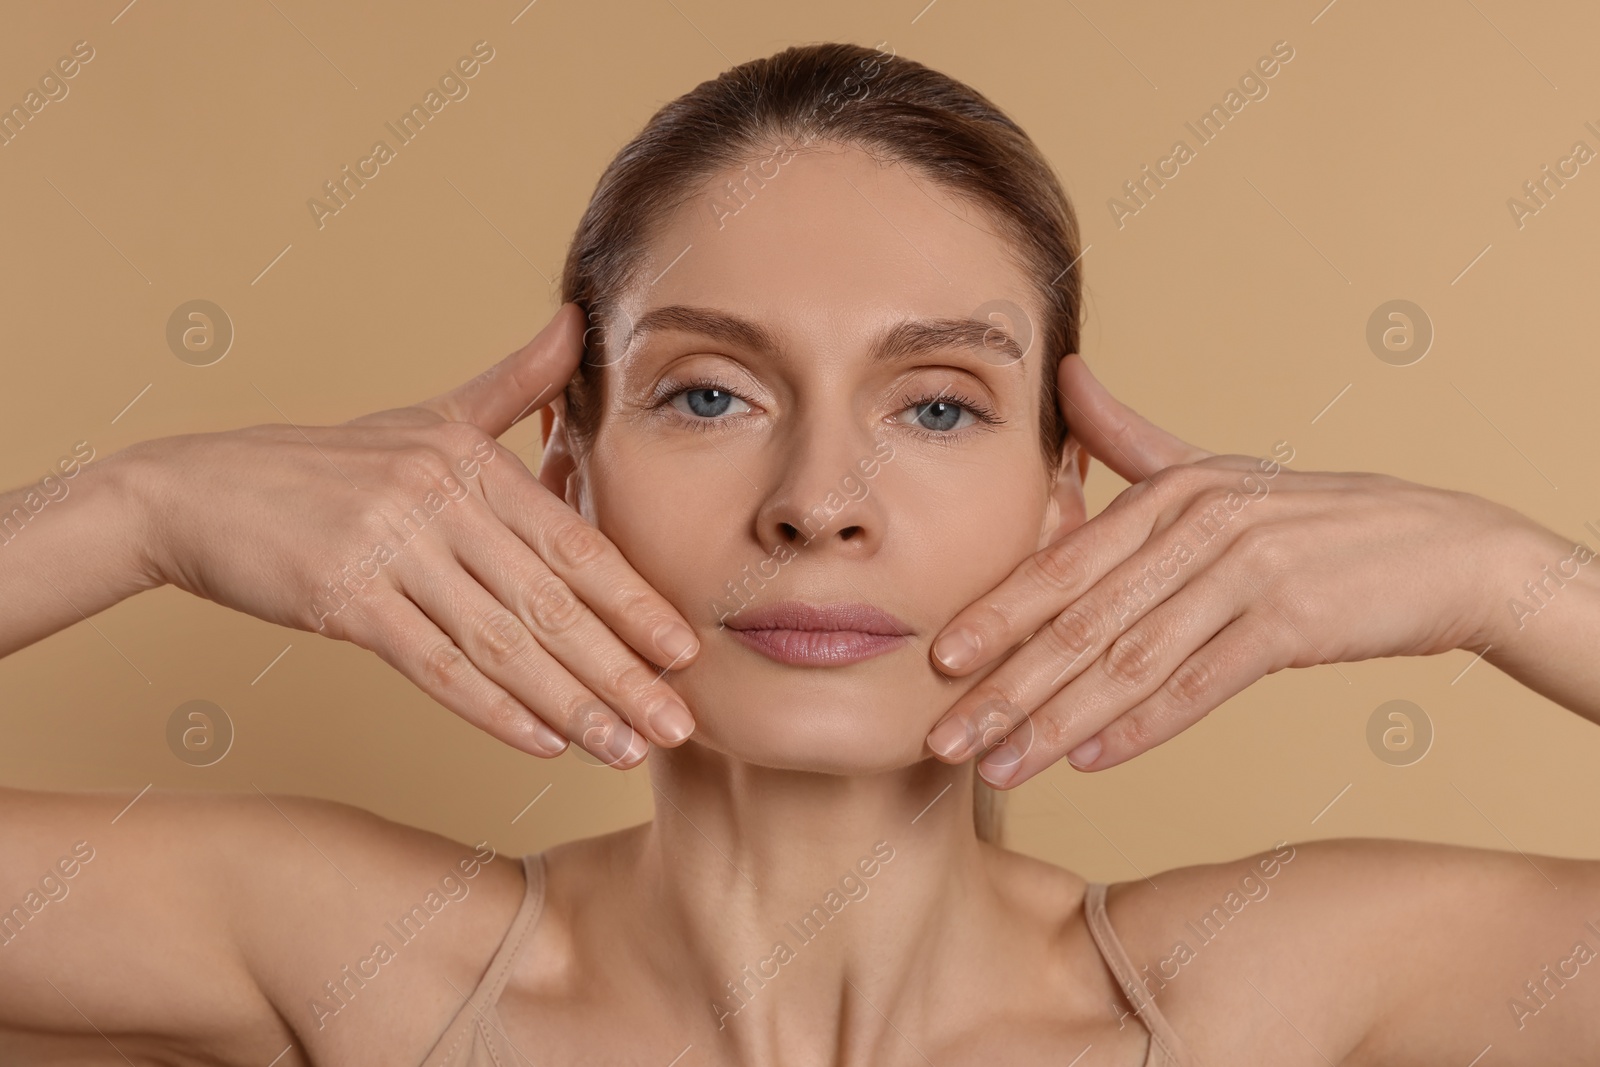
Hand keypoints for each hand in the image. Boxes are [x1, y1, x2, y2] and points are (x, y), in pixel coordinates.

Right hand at [122, 304, 698, 765]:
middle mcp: (440, 498)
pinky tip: (541, 745)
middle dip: (622, 669)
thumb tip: (578, 322)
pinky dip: (492, 709)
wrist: (197, 492)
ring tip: (625, 750)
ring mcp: (391, 547)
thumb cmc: (325, 464)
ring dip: (571, 704)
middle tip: (679, 725)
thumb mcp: (426, 415)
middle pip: (550, 600)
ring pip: (501, 641)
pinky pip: (433, 664)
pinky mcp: (344, 597)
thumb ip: (512, 385)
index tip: (689, 650)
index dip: (636, 601)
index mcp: (471, 459)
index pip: (573, 542)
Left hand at [923, 354, 1538, 785]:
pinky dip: (1144, 725)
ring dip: (1058, 723)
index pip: (1061, 565)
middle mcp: (1196, 525)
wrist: (1441, 550)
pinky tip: (1092, 760)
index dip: (994, 615)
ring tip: (1003, 768)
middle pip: (1081, 618)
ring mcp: (1246, 570)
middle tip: (945, 738)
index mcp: (1168, 492)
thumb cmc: (1313, 517)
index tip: (935, 663)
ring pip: (1129, 659)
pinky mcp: (1292, 618)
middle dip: (1005, 685)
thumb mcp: (1216, 469)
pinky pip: (1201, 682)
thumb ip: (1130, 436)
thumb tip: (1066, 372)